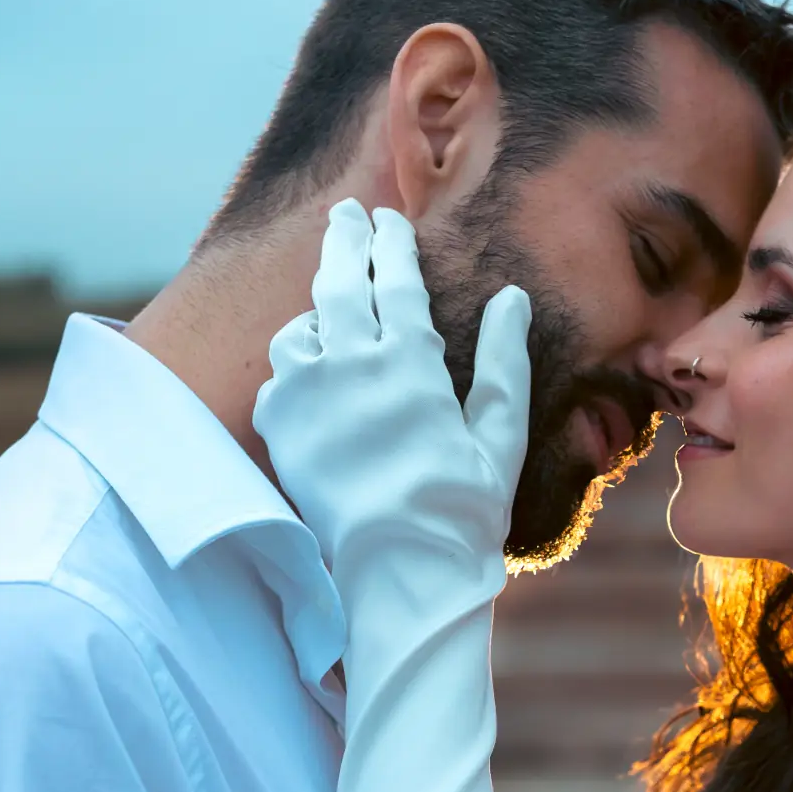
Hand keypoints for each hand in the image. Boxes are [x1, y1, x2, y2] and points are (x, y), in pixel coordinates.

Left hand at [252, 199, 531, 591]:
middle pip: (339, 282)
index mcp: (409, 364)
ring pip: (301, 326)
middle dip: (345, 241)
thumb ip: (502, 363)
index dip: (393, 244)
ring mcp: (308, 397)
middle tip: (347, 216)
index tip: (391, 220)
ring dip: (317, 307)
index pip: (397, 280)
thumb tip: (512, 298)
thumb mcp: (499, 438)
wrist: (399, 576)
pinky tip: (312, 368)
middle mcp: (351, 368)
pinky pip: (281, 376)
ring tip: (330, 301)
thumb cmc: (462, 512)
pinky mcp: (281, 430)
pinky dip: (296, 363)